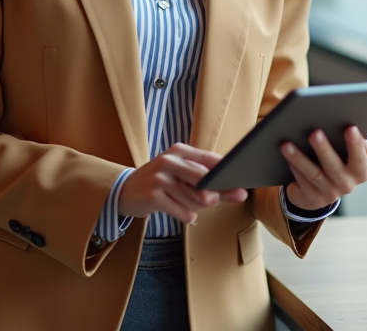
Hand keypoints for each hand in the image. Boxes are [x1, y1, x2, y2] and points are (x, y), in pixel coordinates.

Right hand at [117, 143, 247, 224]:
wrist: (125, 191)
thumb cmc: (161, 184)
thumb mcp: (182, 177)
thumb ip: (210, 184)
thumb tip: (241, 192)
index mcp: (179, 150)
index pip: (212, 159)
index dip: (227, 173)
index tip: (239, 185)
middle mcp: (169, 160)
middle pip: (205, 180)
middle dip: (214, 195)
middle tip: (211, 201)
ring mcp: (160, 177)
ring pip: (196, 199)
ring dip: (198, 207)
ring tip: (188, 205)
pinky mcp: (153, 196)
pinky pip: (184, 211)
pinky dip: (187, 215)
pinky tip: (180, 211)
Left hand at [281, 126, 366, 210]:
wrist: (321, 189)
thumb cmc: (337, 161)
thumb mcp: (349, 152)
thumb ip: (358, 141)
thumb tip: (359, 130)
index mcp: (360, 172)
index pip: (360, 159)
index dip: (356, 145)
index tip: (350, 128)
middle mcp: (347, 185)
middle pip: (334, 166)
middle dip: (324, 149)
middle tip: (314, 133)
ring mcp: (329, 194)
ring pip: (313, 174)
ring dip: (299, 158)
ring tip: (287, 144)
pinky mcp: (313, 199)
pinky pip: (302, 182)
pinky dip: (294, 168)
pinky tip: (285, 155)